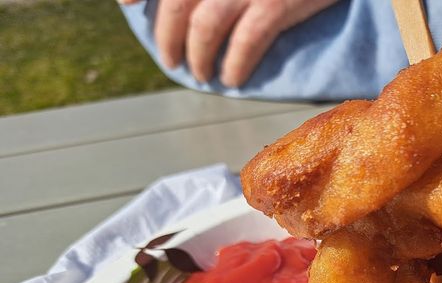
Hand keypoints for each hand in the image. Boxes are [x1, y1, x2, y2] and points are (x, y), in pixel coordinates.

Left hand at [120, 0, 338, 86]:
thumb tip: (169, 3)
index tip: (126, 3)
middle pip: (178, 3)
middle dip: (167, 36)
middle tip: (171, 60)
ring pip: (205, 25)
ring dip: (198, 57)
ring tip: (202, 75)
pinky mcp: (277, 3)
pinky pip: (247, 39)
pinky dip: (235, 63)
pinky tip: (233, 79)